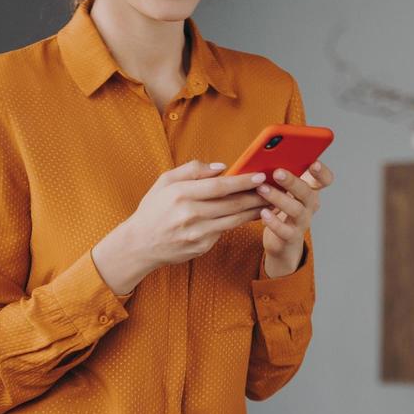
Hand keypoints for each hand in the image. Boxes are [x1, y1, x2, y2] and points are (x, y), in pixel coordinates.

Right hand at [92, 160, 267, 293]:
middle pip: (231, 204)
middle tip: (274, 188)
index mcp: (180, 194)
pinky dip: (239, 223)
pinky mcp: (201, 247)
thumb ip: (192, 170)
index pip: (219, 186)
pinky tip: (251, 215)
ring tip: (269, 201)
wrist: (139, 244)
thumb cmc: (154, 209)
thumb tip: (221, 167)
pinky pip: (224, 232)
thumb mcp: (164, 182)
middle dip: (256, 195)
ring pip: (233, 220)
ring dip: (254, 210)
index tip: (261, 175)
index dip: (243, 181)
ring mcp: (196, 233)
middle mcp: (190, 214)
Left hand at [257, 160, 333, 277]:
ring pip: (295, 209)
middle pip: (307, 192)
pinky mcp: (291, 236)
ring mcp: (302, 221)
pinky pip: (284, 230)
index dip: (322, 172)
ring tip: (262, 189)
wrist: (281, 241)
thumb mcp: (284, 190)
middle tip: (277, 172)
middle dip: (292, 181)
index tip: (314, 163)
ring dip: (278, 198)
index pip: (325, 179)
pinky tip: (263, 213)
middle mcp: (310, 205)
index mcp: (310, 189)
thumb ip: (280, 175)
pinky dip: (274, 221)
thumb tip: (263, 157)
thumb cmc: (280, 208)